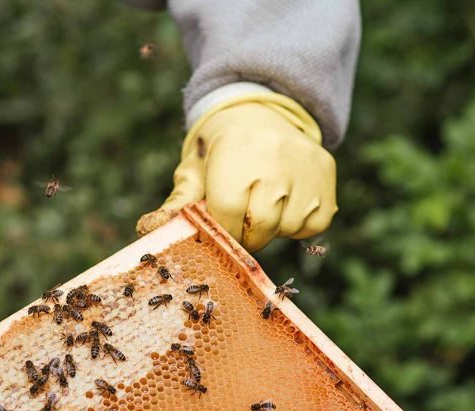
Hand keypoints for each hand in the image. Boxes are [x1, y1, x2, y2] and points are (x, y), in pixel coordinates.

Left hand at [136, 93, 336, 251]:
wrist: (258, 114)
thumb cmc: (218, 153)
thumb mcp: (193, 172)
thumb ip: (177, 203)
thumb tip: (148, 229)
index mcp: (235, 152)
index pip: (227, 212)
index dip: (222, 228)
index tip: (220, 223)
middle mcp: (275, 155)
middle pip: (261, 225)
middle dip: (246, 234)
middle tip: (240, 218)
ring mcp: (305, 165)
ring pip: (288, 227)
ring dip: (272, 228)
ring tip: (262, 202)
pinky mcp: (326, 174)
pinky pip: (314, 224)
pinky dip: (298, 224)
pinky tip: (286, 202)